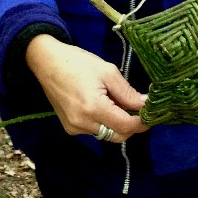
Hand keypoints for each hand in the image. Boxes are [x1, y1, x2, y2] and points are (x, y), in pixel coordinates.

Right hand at [25, 35, 147, 141]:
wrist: (46, 62)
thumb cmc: (77, 62)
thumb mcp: (107, 72)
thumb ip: (128, 93)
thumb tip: (146, 104)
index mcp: (93, 108)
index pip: (126, 126)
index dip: (142, 122)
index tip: (152, 112)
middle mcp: (82, 123)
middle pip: (118, 136)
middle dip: (131, 126)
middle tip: (138, 109)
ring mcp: (74, 128)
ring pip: (107, 135)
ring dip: (117, 124)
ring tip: (118, 103)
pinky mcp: (69, 127)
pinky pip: (94, 131)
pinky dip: (104, 123)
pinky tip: (102, 106)